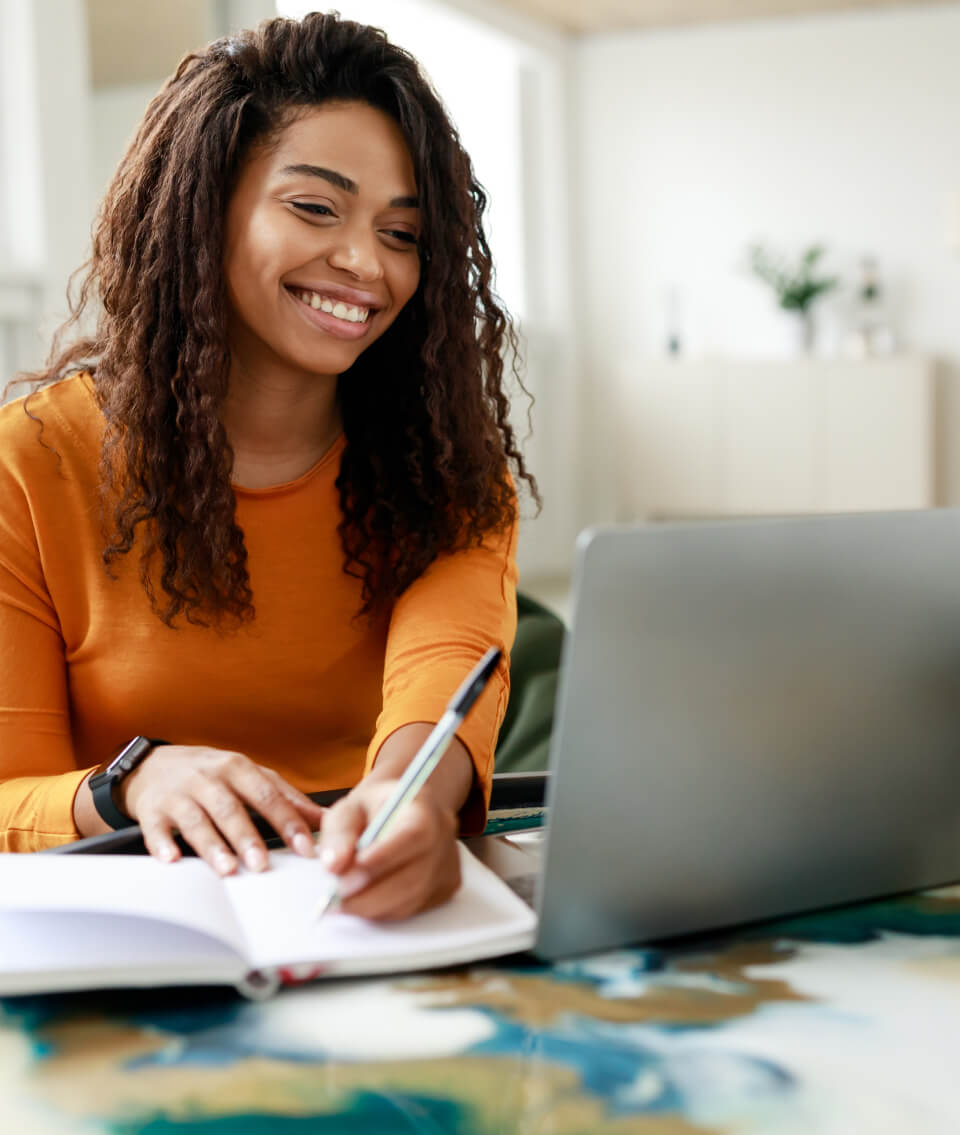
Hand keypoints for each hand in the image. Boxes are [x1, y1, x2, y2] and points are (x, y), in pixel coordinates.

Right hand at [118, 745, 325, 874]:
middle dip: (247, 837)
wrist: (153, 765)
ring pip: (197, 820)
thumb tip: (323, 818)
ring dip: (212, 845)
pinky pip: (156, 828)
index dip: (287, 822)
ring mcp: (179, 793)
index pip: (268, 795)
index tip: (305, 847)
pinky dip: (162, 844)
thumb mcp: (249, 776)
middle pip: (231, 808)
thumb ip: (286, 797)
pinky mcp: (152, 810)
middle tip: (262, 864)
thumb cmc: (210, 774)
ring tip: (227, 868)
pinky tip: (171, 859)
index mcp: (238, 768)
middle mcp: (209, 778)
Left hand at [318, 777, 460, 919]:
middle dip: (368, 895)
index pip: (411, 837)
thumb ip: (340, 832)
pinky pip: (413, 909)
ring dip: (372, 907)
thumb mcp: (351, 806)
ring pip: (411, 900)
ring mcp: (448, 866)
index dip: (380, 861)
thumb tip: (333, 866)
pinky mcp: (446, 888)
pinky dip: (384, 911)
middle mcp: (444, 839)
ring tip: (341, 902)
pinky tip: (365, 900)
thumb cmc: (376, 806)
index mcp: (425, 809)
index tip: (343, 879)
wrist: (405, 810)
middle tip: (333, 900)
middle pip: (412, 878)